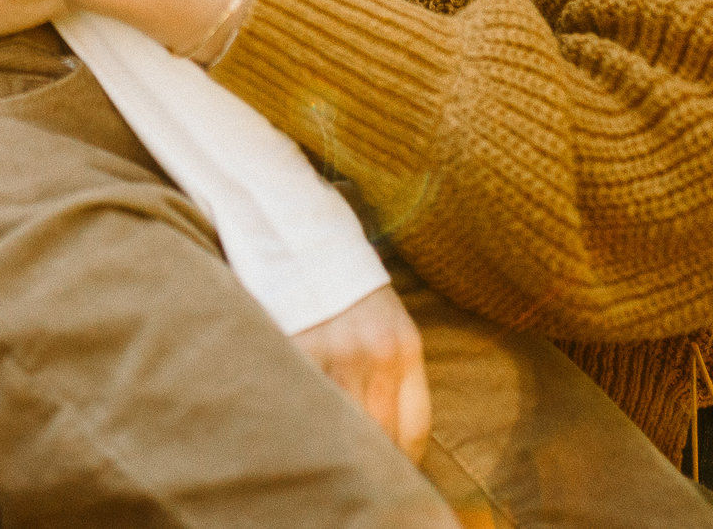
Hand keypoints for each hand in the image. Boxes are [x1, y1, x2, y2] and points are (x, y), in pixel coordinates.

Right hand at [292, 285, 430, 461]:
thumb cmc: (344, 283)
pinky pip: (308, 403)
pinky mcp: (302, 347)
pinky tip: (297, 432)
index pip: (414, 428)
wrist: (306, 234)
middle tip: (355, 477)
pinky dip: (304, 422)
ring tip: (326, 460)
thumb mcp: (385, 319)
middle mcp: (380, 353)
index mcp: (407, 346)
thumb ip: (389, 369)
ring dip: (336, 449)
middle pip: (383, 434)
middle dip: (370, 463)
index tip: (387, 478)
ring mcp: (340, 352)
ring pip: (347, 427)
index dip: (402, 463)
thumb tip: (382, 432)